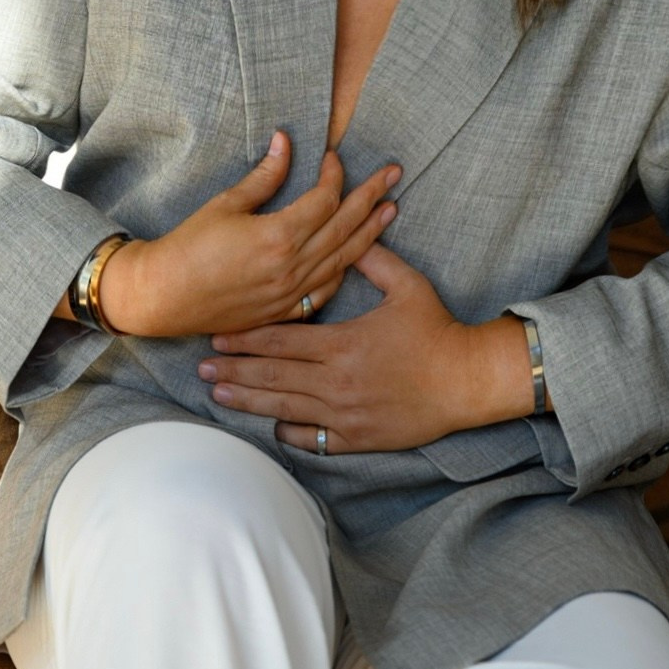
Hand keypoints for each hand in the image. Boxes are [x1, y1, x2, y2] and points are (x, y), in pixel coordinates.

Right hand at [98, 133, 401, 339]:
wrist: (163, 297)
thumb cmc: (188, 246)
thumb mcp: (225, 204)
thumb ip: (263, 176)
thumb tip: (285, 142)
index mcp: (279, 236)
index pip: (324, 199)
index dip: (334, 174)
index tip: (333, 157)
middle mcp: (292, 266)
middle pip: (344, 226)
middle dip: (371, 196)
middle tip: (394, 174)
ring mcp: (291, 292)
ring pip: (343, 259)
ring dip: (370, 233)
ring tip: (391, 211)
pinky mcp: (284, 311)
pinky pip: (326, 290)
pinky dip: (345, 269)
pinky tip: (358, 256)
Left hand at [197, 238, 536, 452]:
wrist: (467, 381)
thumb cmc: (437, 331)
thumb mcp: (408, 285)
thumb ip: (374, 260)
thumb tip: (354, 229)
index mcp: (343, 343)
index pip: (281, 341)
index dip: (246, 339)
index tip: (218, 335)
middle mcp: (337, 381)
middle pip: (272, 377)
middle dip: (233, 370)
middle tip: (201, 367)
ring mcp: (344, 414)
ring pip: (283, 408)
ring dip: (247, 401)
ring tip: (217, 394)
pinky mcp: (356, 438)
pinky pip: (311, 438)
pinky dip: (287, 431)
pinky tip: (268, 423)